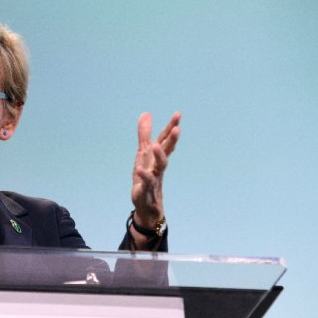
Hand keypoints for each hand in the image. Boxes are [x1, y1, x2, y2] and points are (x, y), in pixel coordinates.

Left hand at [130, 112, 180, 233]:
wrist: (147, 204)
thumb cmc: (146, 176)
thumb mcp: (143, 153)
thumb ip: (144, 134)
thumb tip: (146, 113)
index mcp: (157, 156)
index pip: (165, 140)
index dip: (171, 127)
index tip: (178, 114)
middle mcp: (158, 166)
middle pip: (167, 151)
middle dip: (172, 140)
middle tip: (177, 128)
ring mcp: (154, 177)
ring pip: (160, 166)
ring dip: (159, 156)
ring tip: (154, 145)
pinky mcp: (146, 189)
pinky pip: (146, 182)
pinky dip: (144, 176)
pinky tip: (138, 169)